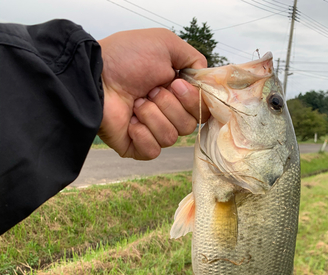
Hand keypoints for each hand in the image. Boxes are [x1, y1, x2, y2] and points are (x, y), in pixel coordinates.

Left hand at [97, 28, 210, 159]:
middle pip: (189, 126)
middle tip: (149, 90)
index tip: (175, 84)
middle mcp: (166, 114)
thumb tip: (204, 80)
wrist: (96, 75)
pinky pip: (153, 151)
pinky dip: (142, 134)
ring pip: (171, 138)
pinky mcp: (136, 147)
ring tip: (135, 102)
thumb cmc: (126, 58)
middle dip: (169, 106)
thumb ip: (193, 58)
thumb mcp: (166, 44)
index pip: (202, 110)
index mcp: (176, 94)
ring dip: (152, 116)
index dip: (193, 100)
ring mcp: (151, 132)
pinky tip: (129, 121)